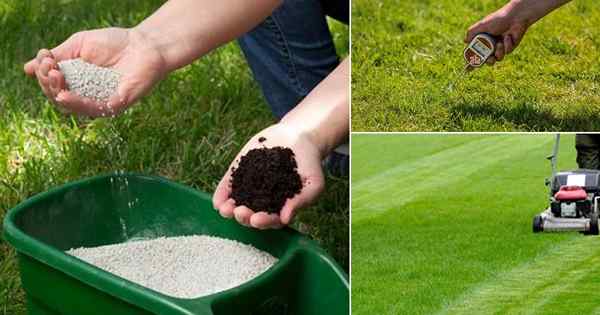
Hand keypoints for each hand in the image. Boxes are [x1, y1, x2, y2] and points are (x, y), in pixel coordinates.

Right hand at [24, 27, 165, 116]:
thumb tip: (27, 68)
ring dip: (58, 93)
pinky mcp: (116, 105)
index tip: (45, 58)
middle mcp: (87, 95)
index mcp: (77, 82)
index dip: (43, 74)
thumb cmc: (115, 43)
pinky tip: (65, 94)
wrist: (145, 44)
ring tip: (53, 76)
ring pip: (73, 107)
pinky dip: (77, 103)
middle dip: (48, 83)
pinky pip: (94, 109)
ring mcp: (101, 101)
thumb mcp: (79, 45)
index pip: (53, 86)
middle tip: (49, 67)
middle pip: (59, 98)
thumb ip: (57, 56)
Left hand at [213, 123, 324, 228]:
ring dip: (229, 210)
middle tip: (240, 213)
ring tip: (225, 210)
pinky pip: (228, 186)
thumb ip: (301, 201)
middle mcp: (263, 201)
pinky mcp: (239, 173)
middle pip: (251, 215)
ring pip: (236, 204)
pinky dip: (221, 195)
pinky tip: (217, 202)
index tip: (257, 219)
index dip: (264, 221)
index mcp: (280, 208)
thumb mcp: (313, 183)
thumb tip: (285, 219)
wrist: (298, 137)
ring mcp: (249, 187)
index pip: (271, 220)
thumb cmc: (309, 164)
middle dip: (244, 216)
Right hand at [465, 2, 531, 65]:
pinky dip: (507, 45)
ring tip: (499, 44)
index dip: (471, 61)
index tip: (468, 69)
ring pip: (497, 58)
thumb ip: (471, 33)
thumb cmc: (498, 19)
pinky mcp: (510, 47)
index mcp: (482, 40)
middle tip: (488, 59)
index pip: (474, 53)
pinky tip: (508, 36)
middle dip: (486, 61)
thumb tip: (465, 41)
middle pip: (486, 60)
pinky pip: (506, 52)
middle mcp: (490, 45)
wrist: (515, 17)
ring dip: (498, 53)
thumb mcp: (482, 25)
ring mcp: (500, 47)